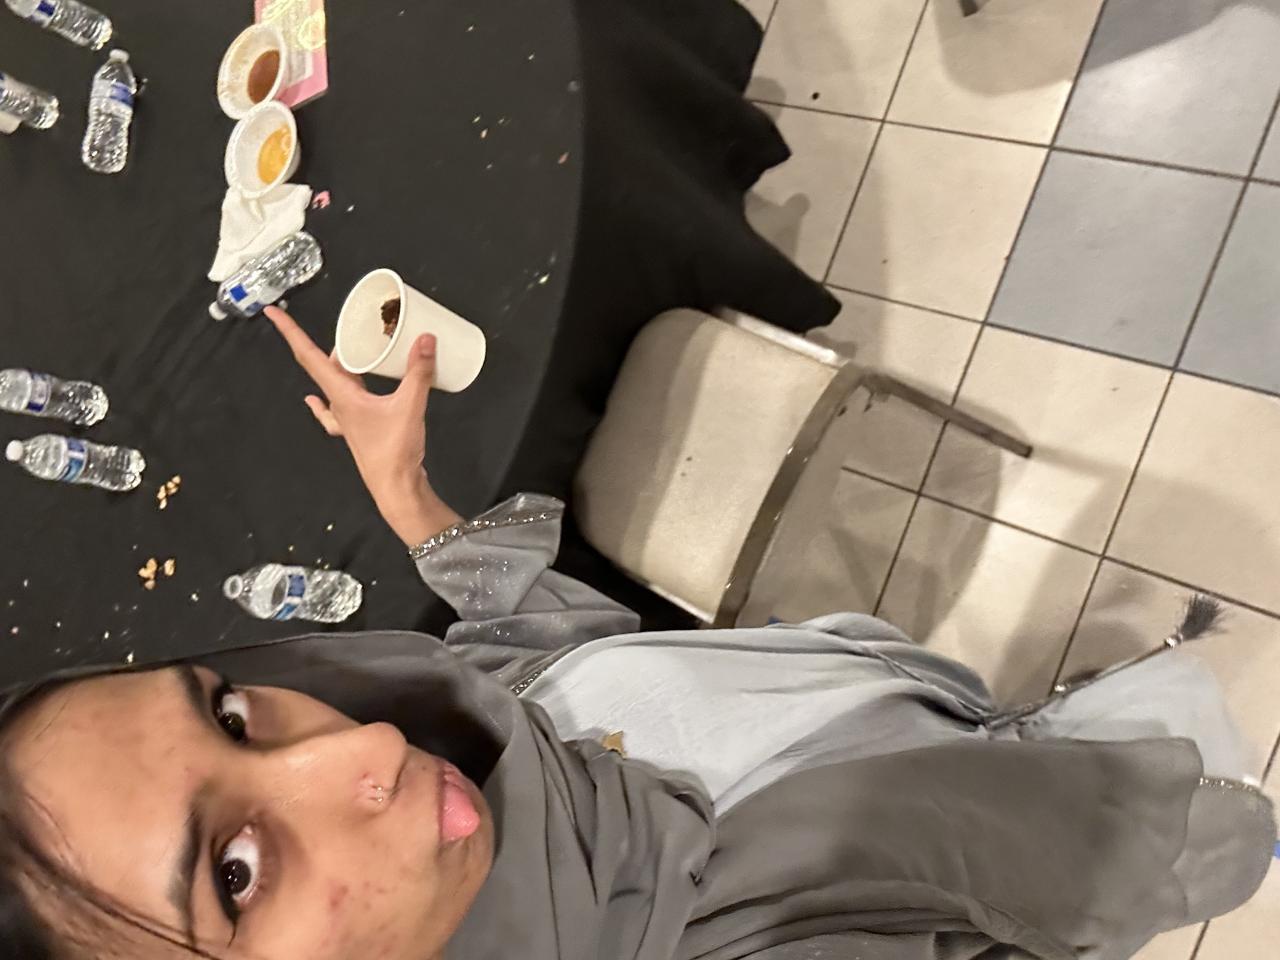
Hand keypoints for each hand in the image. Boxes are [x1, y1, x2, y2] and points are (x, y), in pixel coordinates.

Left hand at [265, 306, 460, 546]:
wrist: (396, 489)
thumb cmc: (395, 453)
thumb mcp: (410, 406)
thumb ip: (419, 372)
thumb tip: (425, 340)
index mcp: (341, 395)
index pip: (309, 356)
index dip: (290, 332)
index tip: (271, 312)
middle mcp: (338, 405)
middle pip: (321, 366)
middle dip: (324, 344)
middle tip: (343, 327)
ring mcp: (345, 420)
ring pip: (332, 385)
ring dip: (338, 366)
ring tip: (351, 351)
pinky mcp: (358, 430)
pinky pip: (335, 411)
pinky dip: (325, 402)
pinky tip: (317, 401)